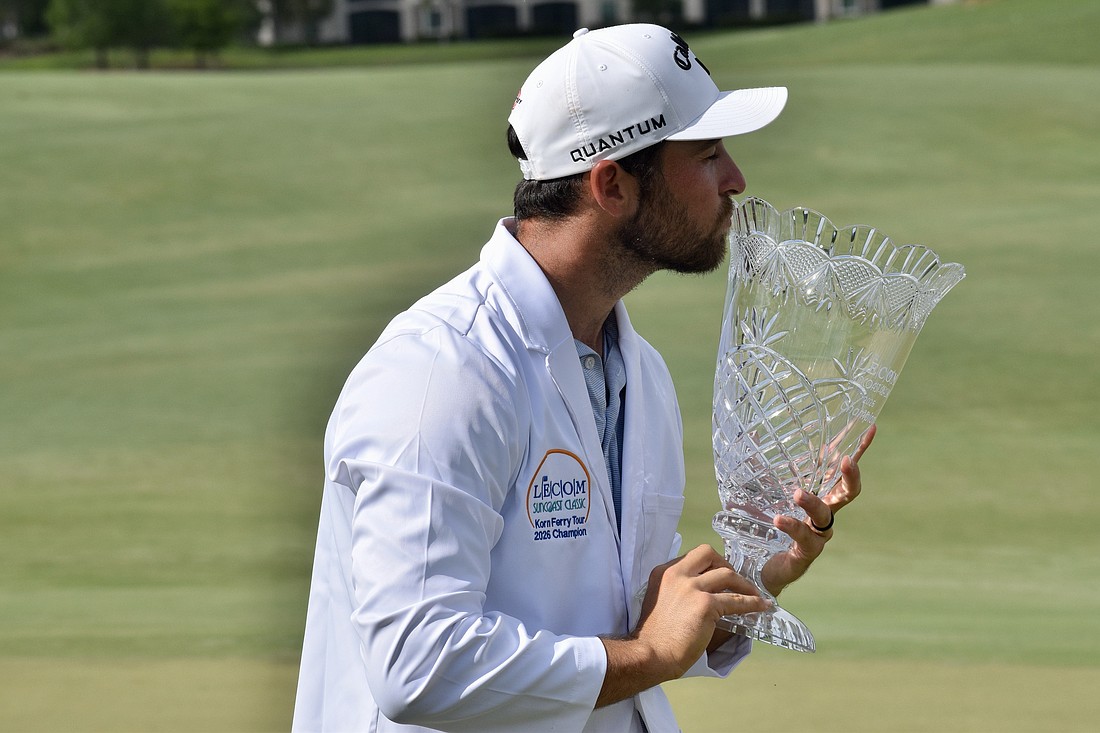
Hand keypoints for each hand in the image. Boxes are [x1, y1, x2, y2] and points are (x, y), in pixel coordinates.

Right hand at [596, 545, 769, 706]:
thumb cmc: (654, 634)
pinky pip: (736, 601)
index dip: (709, 564)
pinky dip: (752, 603)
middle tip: (734, 581)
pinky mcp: (705, 605)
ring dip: (744, 584)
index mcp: (663, 572)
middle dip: (725, 564)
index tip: (719, 574)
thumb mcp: (659, 600)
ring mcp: (691, 588)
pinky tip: (761, 607)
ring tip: (754, 594)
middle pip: (708, 554)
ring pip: (727, 574)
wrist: (650, 654)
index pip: (692, 557)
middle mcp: (677, 574)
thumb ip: (675, 590)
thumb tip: (699, 593)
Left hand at [761, 425, 875, 596]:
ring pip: (825, 515)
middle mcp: (821, 514)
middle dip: (851, 476)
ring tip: (798, 493)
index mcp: (816, 495)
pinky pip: (805, 538)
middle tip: (847, 460)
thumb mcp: (754, 490)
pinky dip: (792, 526)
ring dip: (813, 502)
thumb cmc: (757, 526)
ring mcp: (816, 534)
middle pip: (847, 493)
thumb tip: (757, 435)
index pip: (838, 469)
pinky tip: (779, 519)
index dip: (856, 449)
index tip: (869, 427)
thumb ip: (758, 466)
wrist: (750, 565)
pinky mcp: (805, 553)